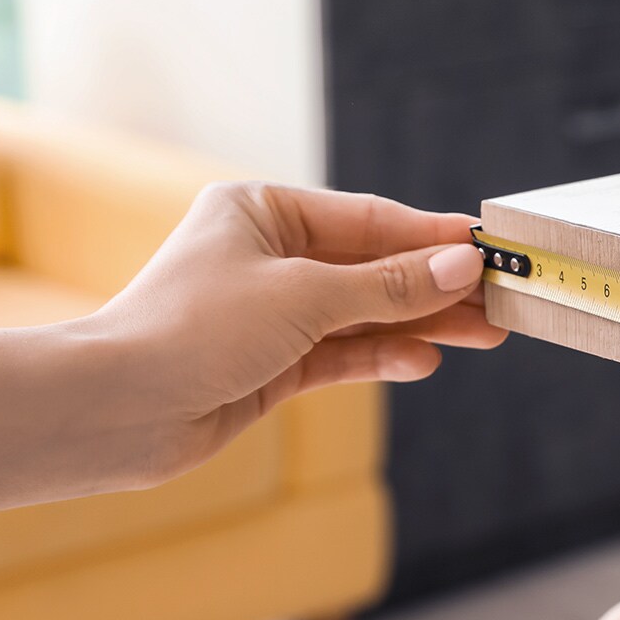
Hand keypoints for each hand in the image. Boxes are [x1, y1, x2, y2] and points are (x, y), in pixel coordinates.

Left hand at [94, 182, 505, 478]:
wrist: (118, 409)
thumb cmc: (193, 328)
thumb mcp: (305, 296)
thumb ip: (389, 286)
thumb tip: (462, 264)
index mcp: (262, 210)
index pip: (367, 219)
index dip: (430, 236)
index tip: (488, 248)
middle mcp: (268, 256)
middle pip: (372, 268)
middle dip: (435, 287)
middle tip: (501, 301)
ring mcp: (271, 313)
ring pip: (364, 315)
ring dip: (421, 325)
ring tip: (485, 335)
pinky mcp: (271, 365)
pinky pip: (342, 354)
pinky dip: (382, 356)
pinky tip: (424, 360)